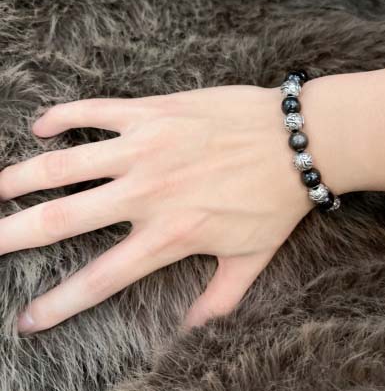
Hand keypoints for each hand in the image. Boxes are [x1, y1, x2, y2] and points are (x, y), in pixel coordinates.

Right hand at [1, 85, 315, 333]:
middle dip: (9, 237)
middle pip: (59, 220)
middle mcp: (146, 194)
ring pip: (63, 164)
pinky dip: (62, 117)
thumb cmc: (276, 199)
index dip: (58, 304)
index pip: (99, 278)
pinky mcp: (154, 112)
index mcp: (169, 235)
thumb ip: (220, 299)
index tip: (26, 320)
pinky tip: (41, 126)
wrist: (297, 140)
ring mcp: (145, 148)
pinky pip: (94, 111)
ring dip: (17, 178)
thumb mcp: (252, 258)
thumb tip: (193, 330)